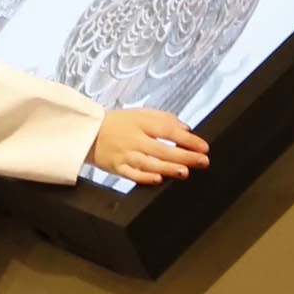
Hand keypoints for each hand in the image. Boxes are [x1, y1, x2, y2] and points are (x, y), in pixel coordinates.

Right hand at [88, 109, 208, 185]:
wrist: (89, 131)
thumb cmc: (119, 123)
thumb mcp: (141, 113)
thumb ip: (164, 119)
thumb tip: (187, 128)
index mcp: (141, 121)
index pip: (167, 129)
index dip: (187, 138)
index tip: (204, 147)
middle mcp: (134, 138)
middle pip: (161, 148)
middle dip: (184, 156)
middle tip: (203, 161)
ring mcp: (125, 154)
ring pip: (149, 163)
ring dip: (168, 168)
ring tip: (185, 172)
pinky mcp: (117, 168)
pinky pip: (131, 174)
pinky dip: (144, 177)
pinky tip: (158, 179)